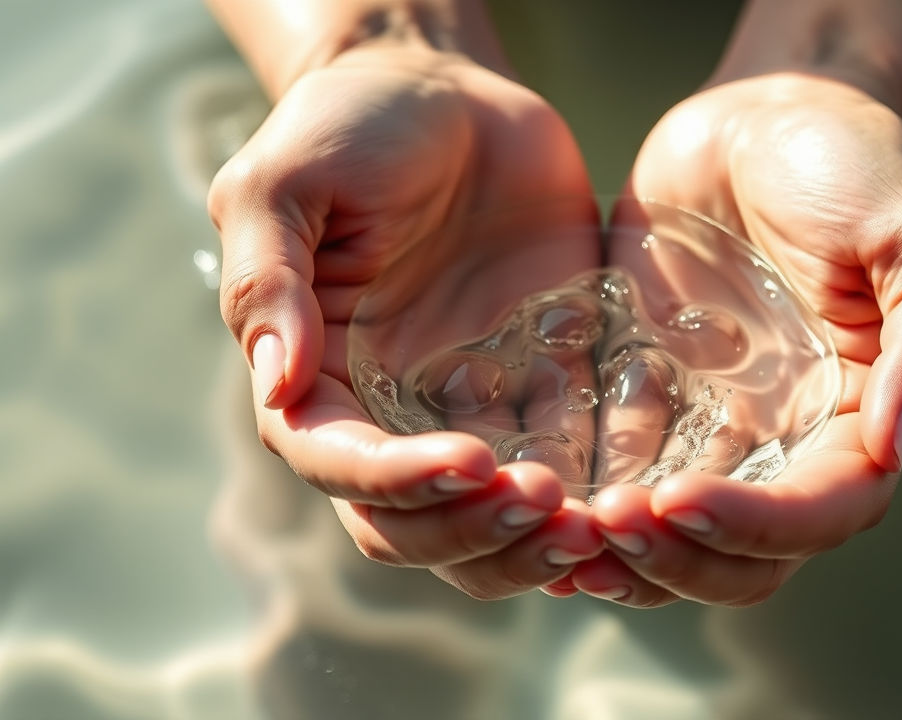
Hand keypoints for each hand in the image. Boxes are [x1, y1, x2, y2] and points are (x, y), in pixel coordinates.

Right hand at [208, 44, 603, 599]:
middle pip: (417, 523)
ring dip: (532, 540)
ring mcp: (471, 404)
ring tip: (591, 526)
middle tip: (546, 506)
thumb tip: (278, 383)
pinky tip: (634, 497)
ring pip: (490, 518)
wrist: (449, 91)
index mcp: (319, 378)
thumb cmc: (351, 127)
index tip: (470, 461)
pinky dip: (596, 494)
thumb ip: (267, 280)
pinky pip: (570, 458)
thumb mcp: (287, 184)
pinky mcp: (544, 382)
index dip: (399, 483)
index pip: (340, 466)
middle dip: (474, 532)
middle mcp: (391, 410)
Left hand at [566, 73, 901, 606]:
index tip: (679, 502)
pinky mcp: (648, 396)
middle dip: (677, 558)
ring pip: (674, 534)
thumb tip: (898, 448)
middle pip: (744, 553)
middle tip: (607, 526)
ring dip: (623, 554)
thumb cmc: (851, 162)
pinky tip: (532, 501)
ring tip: (559, 531)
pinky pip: (615, 467)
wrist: (761, 114)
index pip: (823, 511)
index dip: (755, 526)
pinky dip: (580, 499)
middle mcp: (787, 442)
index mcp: (860, 419)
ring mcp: (714, 426)